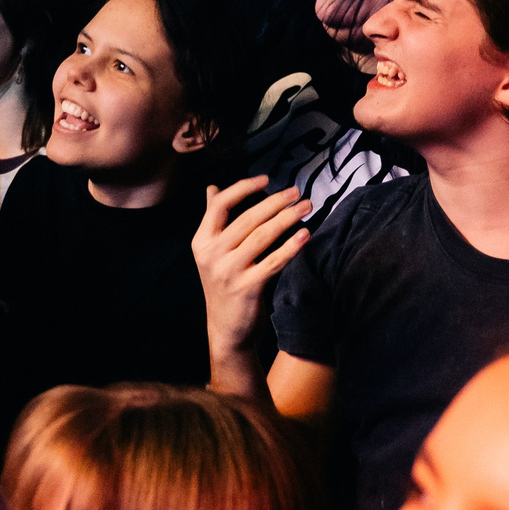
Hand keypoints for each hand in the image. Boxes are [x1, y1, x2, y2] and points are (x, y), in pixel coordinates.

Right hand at [194, 177, 311, 370]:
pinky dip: (291, 246)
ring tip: (306, 207)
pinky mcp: (247, 288)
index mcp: (202, 241)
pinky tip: (305, 235)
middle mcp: (212, 255)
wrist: (226, 330)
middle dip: (275, 201)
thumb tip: (212, 188)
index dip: (243, 188)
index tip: (266, 179)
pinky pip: (273, 261)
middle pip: (247, 219)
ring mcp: (228, 272)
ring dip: (288, 218)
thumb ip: (213, 220)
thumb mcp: (212, 252)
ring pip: (262, 237)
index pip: (220, 205)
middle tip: (297, 192)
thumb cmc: (224, 284)